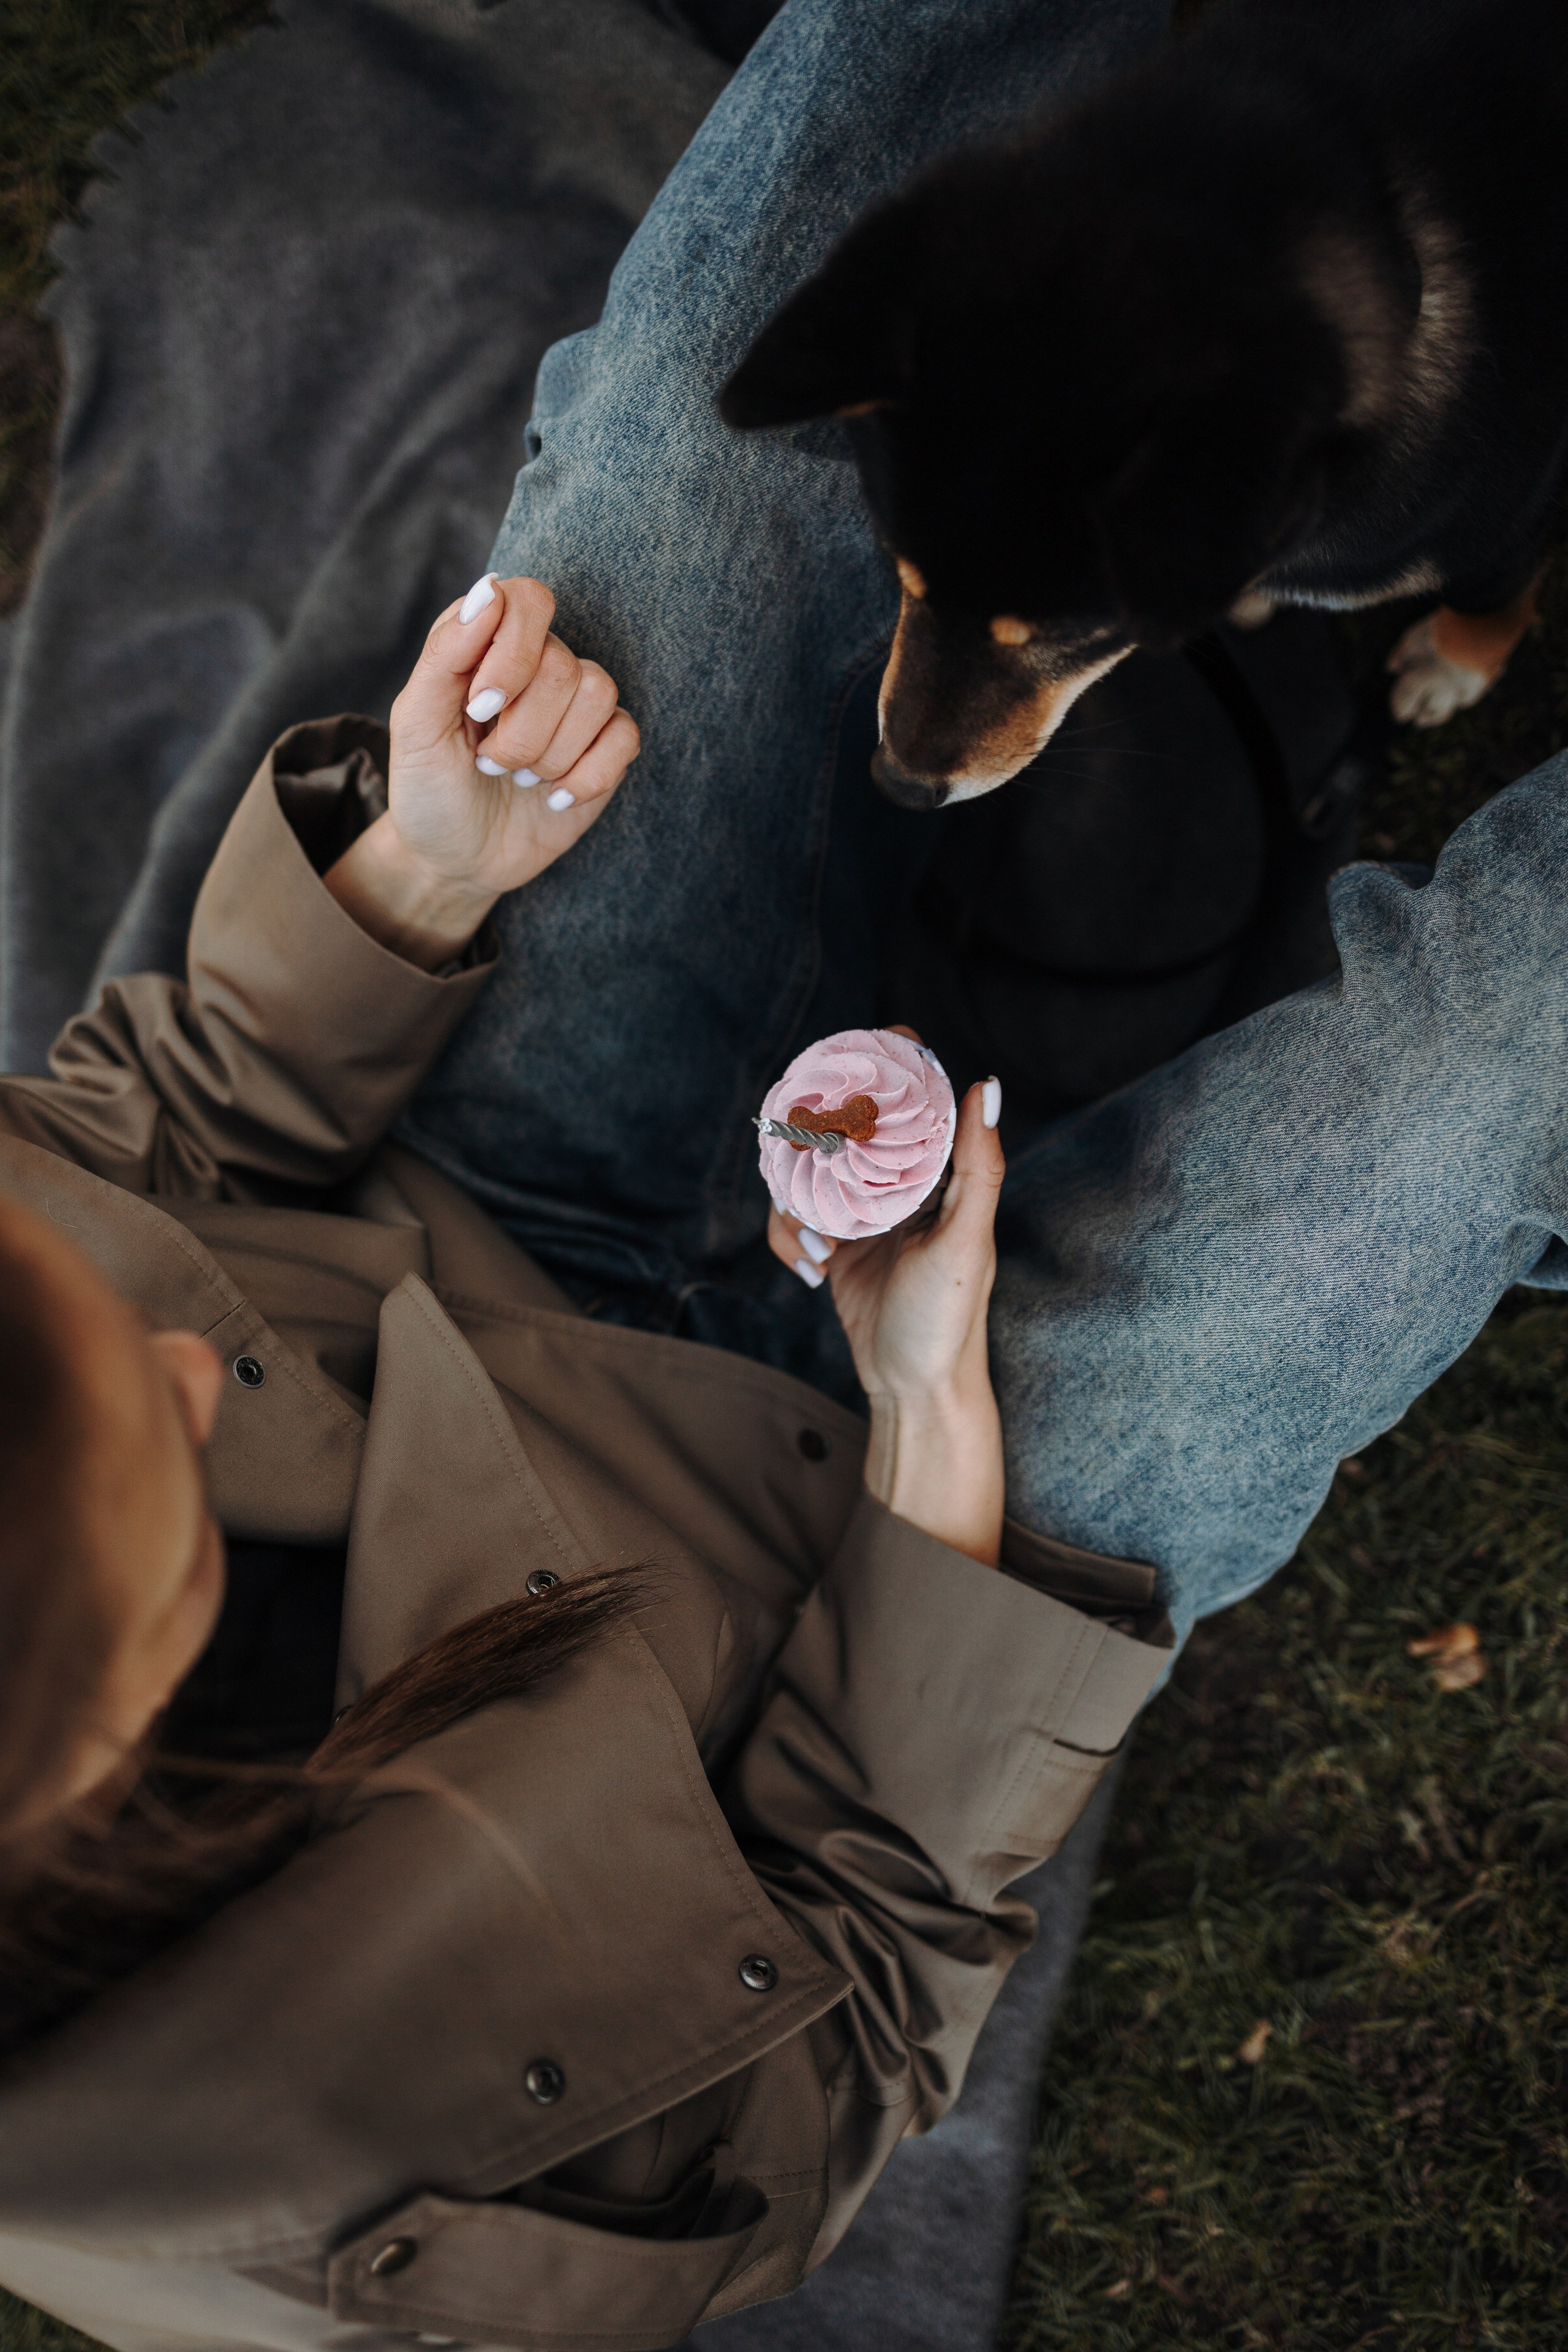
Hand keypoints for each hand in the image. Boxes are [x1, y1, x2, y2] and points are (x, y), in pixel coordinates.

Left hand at [325, 574, 638, 967]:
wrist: (456, 861)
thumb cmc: (430, 788)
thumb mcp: (415, 724)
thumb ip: (445, 653)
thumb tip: (490, 589)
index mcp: (486, 643)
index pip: (527, 601)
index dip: (511, 655)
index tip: (478, 710)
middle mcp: (537, 664)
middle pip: (562, 664)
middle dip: (521, 731)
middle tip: (489, 764)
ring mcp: (576, 708)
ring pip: (599, 694)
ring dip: (551, 754)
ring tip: (519, 779)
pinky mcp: (605, 749)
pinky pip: (625, 736)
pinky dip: (586, 777)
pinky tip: (554, 798)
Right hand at [768, 1047, 1005, 1564]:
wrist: (914, 1393)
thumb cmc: (949, 1320)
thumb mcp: (967, 1240)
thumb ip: (978, 1165)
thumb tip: (987, 1084)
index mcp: (942, 1175)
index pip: (917, 1099)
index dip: (888, 1066)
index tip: (853, 1057)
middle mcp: (904, 1187)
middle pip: (850, 1127)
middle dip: (818, 1134)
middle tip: (803, 1149)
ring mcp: (865, 1215)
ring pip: (812, 1171)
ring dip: (798, 1198)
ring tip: (816, 1240)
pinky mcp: (835, 1247)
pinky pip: (795, 1219)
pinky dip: (789, 1237)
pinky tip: (807, 1267)